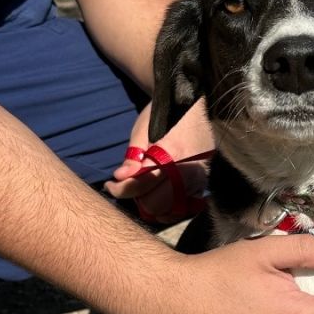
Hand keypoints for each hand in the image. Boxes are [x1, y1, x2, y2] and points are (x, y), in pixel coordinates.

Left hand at [104, 99, 213, 220]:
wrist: (197, 104)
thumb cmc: (167, 113)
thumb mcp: (144, 128)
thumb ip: (133, 156)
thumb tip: (120, 177)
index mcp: (172, 153)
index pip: (141, 184)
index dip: (120, 188)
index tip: (110, 185)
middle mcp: (189, 171)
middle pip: (156, 203)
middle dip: (137, 198)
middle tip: (129, 185)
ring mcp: (199, 180)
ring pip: (170, 210)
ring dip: (152, 204)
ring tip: (144, 189)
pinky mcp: (203, 185)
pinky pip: (183, 207)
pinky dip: (169, 208)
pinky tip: (159, 196)